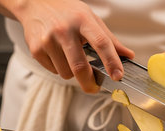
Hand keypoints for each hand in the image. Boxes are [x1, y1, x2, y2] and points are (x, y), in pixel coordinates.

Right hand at [15, 0, 133, 92]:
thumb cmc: (68, 12)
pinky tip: (57, 54)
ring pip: (66, 73)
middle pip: (80, 67)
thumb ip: (109, 39)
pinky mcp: (36, 49)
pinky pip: (54, 71)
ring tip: (70, 57)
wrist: (36, 2)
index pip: (101, 43)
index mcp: (82, 20)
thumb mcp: (90, 19)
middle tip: (95, 88)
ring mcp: (48, 40)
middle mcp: (64, 29)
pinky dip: (59, 68)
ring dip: (72, 72)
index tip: (118, 76)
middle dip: (90, 83)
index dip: (112, 62)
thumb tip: (128, 55)